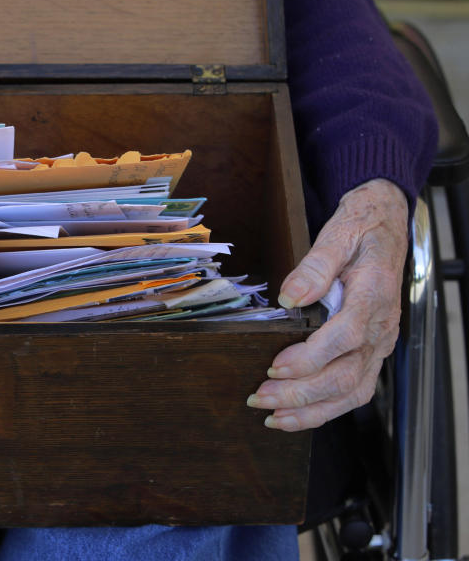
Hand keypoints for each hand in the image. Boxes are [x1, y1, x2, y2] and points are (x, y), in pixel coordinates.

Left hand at [247, 179, 407, 429]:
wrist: (384, 226)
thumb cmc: (359, 231)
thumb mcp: (337, 235)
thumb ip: (315, 266)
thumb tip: (291, 295)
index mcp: (372, 297)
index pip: (344, 338)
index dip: (310, 358)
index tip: (275, 367)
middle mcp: (380, 328)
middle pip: (346, 375)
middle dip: (302, 394)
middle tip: (261, 398)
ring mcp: (378, 343)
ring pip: (352, 391)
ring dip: (313, 411)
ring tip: (274, 418)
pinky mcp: (372, 351)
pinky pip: (355, 389)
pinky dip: (326, 408)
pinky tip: (297, 415)